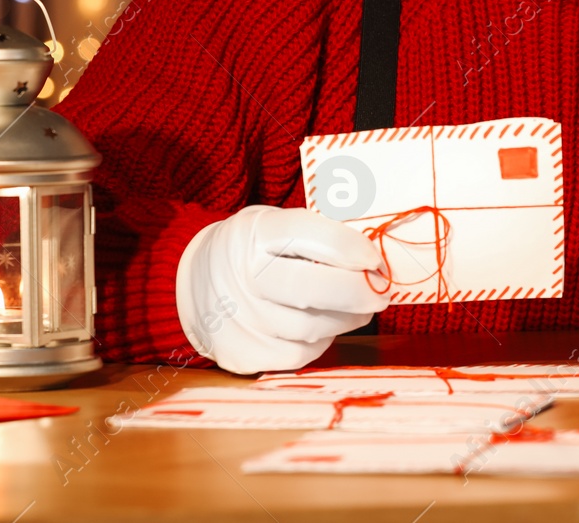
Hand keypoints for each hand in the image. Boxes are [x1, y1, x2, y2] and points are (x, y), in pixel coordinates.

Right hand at [176, 206, 390, 373]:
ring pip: (312, 327)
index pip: (308, 235)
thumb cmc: (254, 250)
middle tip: (381, 292)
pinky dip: (322, 340)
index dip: (349, 248)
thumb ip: (320, 235)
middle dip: (357, 292)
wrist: (196, 283)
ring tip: (359, 307)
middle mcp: (241, 276)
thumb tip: (373, 258)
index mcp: (254, 233)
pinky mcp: (242, 353)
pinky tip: (325, 324)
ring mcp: (239, 319)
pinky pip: (299, 354)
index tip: (375, 258)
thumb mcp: (276, 224)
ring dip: (347, 319)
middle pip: (310, 288)